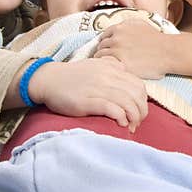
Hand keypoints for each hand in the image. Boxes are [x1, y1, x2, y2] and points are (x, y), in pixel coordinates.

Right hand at [28, 56, 148, 131]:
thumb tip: (125, 70)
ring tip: (131, 127)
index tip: (139, 112)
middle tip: (137, 123)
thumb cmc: (72, 75)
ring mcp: (98, 88)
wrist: (48, 79)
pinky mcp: (87, 101)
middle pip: (136, 95)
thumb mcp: (95, 64)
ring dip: (133, 118)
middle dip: (141, 112)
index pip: (138, 85)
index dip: (143, 101)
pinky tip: (121, 123)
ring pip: (127, 102)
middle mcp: (108, 77)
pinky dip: (121, 117)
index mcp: (112, 68)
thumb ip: (112, 66)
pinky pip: (111, 108)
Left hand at [94, 20, 170, 78]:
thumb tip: (119, 29)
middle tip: (107, 60)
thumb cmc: (157, 39)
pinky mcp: (120, 64)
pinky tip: (113, 71)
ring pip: (100, 57)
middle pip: (100, 47)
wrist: (168, 51)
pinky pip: (106, 66)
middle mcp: (115, 38)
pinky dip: (107, 68)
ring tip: (108, 67)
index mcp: (119, 28)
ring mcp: (116, 51)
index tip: (107, 49)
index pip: (103, 36)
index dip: (106, 43)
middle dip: (103, 52)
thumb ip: (127, 25)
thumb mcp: (141, 24)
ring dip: (103, 61)